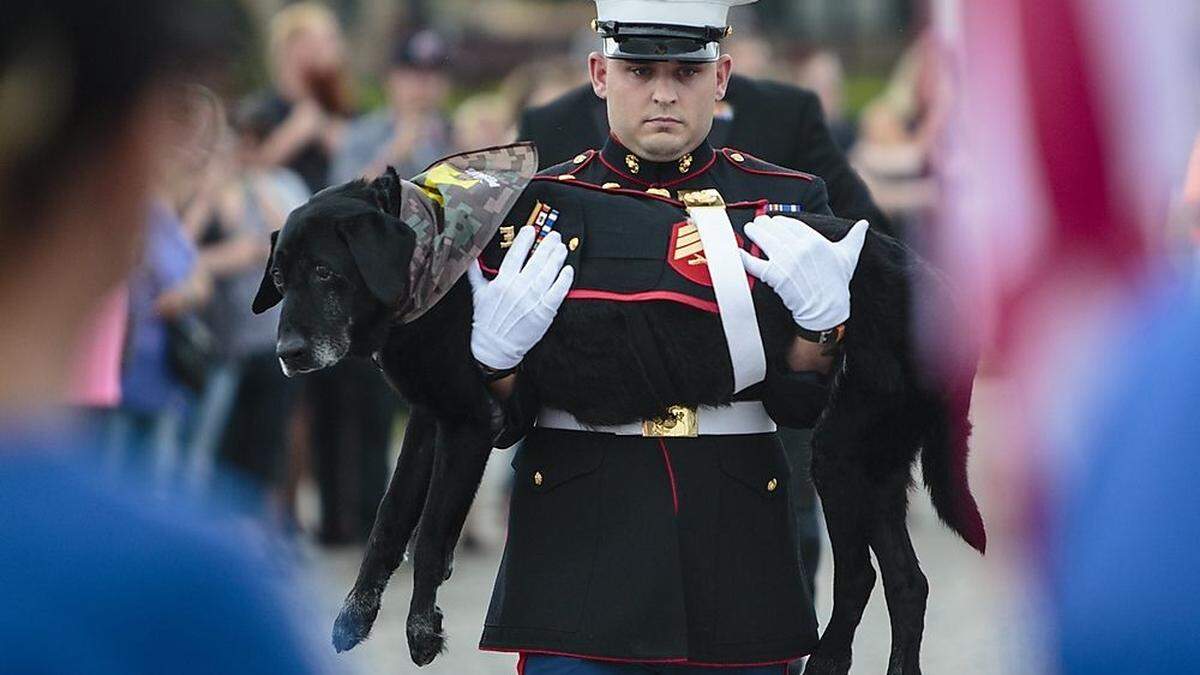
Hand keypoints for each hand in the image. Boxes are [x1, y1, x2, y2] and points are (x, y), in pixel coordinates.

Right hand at [466, 226, 573, 370]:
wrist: (495, 347)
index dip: (524, 240)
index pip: (515, 255)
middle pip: (536, 261)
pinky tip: (567, 269)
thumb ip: (476, 273)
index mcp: (502, 282)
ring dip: (557, 258)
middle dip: (547, 245)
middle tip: (554, 235)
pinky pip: (558, 291)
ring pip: (549, 273)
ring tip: (561, 248)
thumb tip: (470, 256)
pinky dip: (564, 279)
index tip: (531, 229)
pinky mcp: (544, 312)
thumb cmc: (487, 320)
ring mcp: (533, 300)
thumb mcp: (478, 295)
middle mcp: (518, 288)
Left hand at [740, 215, 867, 330]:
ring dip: (754, 232)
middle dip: (765, 224)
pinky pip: (753, 263)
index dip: (781, 221)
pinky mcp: (774, 276)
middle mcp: (799, 248)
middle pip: (775, 229)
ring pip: (764, 240)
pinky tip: (735, 250)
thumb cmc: (837, 283)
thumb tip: (864, 224)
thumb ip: (854, 238)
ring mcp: (785, 262)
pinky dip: (742, 256)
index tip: (775, 221)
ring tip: (749, 229)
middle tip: (759, 224)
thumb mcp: (848, 257)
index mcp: (814, 240)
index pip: (791, 223)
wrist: (827, 310)